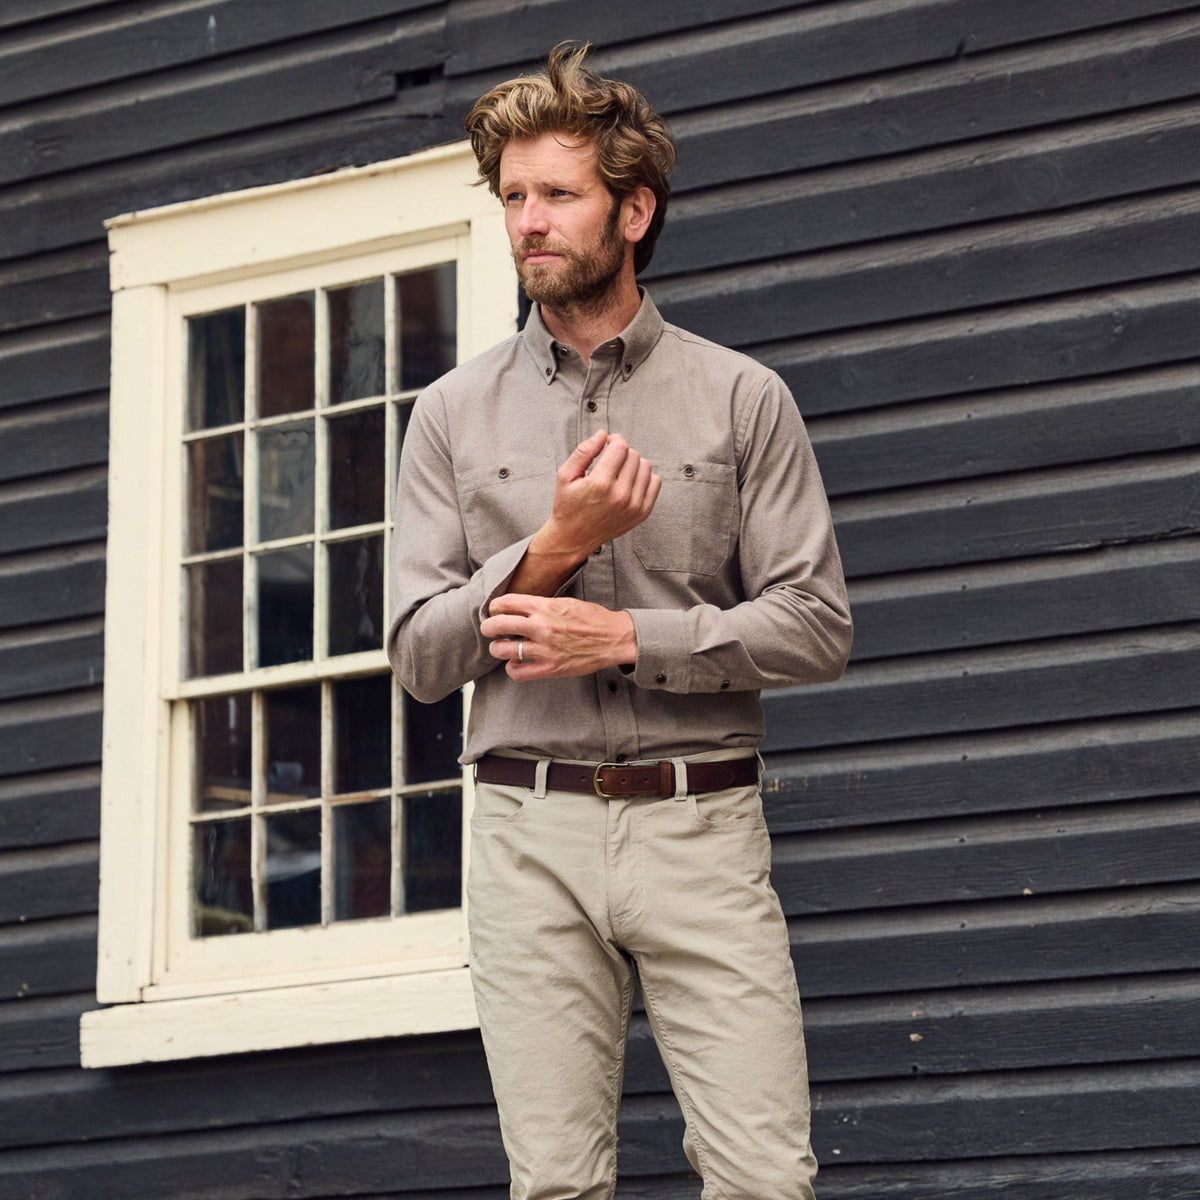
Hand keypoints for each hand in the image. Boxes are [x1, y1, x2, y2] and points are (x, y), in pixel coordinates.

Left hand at [481, 594, 637, 679]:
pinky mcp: (550, 668)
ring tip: (502, 647)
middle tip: (490, 629)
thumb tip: (518, 608)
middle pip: (497, 625)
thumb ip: (540, 605)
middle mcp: (541, 627)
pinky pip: (517, 672)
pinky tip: (517, 663)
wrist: (614, 638)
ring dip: (498, 648)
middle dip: (488, 627)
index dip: (494, 607)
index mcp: (544, 607)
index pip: (505, 603)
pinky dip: (512, 668)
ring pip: (502, 650)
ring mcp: (545, 649)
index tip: (494, 611)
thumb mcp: (565, 602)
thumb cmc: (591, 618)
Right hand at [507, 430, 662, 596]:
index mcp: (600, 484)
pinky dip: (645, 477)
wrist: (573, 538)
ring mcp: (633, 506)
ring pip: (646, 466)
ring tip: (619, 471)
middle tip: (611, 459)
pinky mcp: (642, 513)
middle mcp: (620, 496)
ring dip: (633, 463)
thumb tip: (602, 435)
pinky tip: (630, 481)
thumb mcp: (565, 475)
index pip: (620, 447)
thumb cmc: (568, 507)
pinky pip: (655, 483)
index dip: (614, 440)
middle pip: (633, 455)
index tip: (608, 443)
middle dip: (622, 452)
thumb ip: (583, 452)